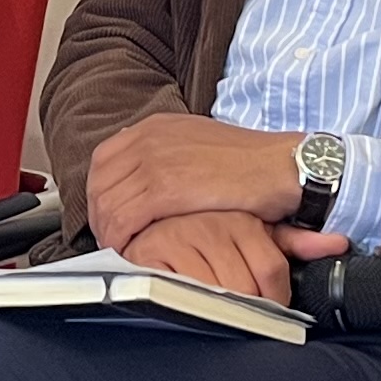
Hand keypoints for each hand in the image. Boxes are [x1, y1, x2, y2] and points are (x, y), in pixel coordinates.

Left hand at [82, 115, 307, 253]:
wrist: (281, 166)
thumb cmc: (250, 162)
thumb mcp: (199, 144)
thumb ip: (168, 155)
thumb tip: (146, 179)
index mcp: (155, 127)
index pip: (104, 161)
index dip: (101, 194)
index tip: (110, 217)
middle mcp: (148, 139)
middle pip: (99, 184)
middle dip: (101, 217)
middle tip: (114, 241)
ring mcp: (154, 161)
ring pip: (107, 205)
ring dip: (110, 233)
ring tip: (124, 252)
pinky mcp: (165, 188)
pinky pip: (123, 219)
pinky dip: (121, 240)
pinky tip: (133, 253)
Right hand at [120, 209, 304, 303]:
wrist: (147, 228)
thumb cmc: (205, 238)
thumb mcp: (254, 236)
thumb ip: (295, 242)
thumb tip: (338, 244)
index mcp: (241, 220)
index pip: (272, 271)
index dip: (274, 300)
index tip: (267, 308)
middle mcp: (212, 224)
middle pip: (245, 288)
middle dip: (244, 308)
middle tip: (236, 309)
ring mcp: (180, 237)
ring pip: (216, 294)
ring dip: (215, 308)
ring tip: (209, 303)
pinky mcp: (151, 253)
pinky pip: (181, 293)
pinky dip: (186, 303)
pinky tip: (185, 297)